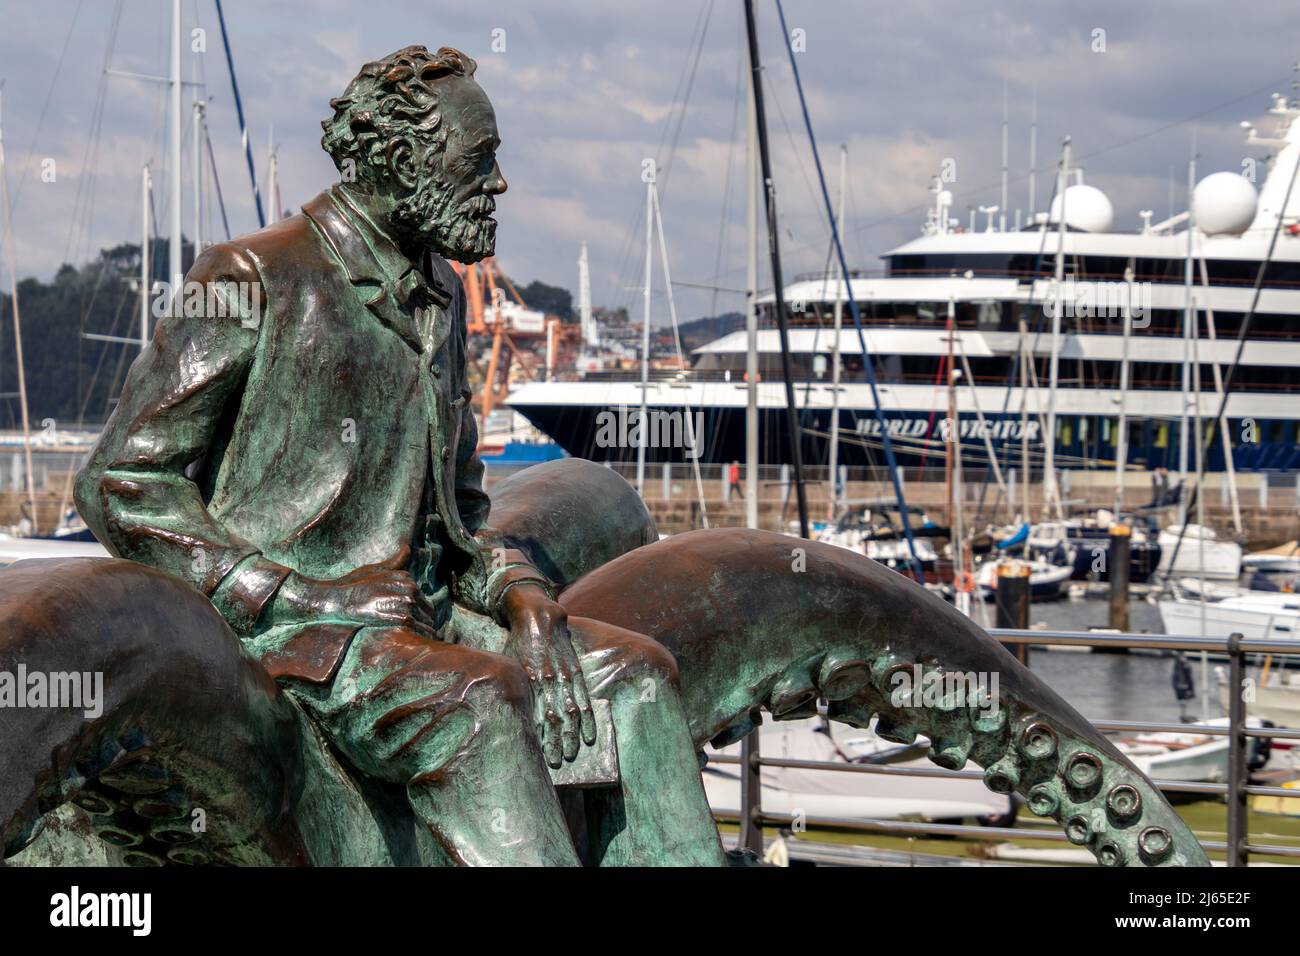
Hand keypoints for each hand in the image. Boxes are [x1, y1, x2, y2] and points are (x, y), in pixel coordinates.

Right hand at [270, 547, 440, 636]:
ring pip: (427, 622)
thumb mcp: (375, 570)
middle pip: (429, 611)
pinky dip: (420, 637)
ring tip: (414, 641)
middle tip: (414, 634)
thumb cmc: (354, 585)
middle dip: (424, 622)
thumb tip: (407, 548)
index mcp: (406, 579)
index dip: (420, 612)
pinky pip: (420, 630)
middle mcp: (410, 589)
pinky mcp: (401, 618)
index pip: (423, 599)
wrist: (338, 600)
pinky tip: (412, 642)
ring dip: (423, 632)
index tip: (414, 621)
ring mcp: (406, 603)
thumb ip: (395, 562)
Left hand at [501, 583, 595, 766]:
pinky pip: (584, 699)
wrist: (537, 618)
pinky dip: (588, 719)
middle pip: (556, 719)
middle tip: (558, 762)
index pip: (537, 717)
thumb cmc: (518, 646)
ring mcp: (564, 677)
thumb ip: (518, 691)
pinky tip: (589, 735)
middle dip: (558, 743)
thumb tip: (520, 719)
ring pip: (572, 712)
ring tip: (573, 753)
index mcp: (530, 683)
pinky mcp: (576, 672)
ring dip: (573, 735)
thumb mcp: (512, 667)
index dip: (541, 739)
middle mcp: (548, 682)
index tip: (542, 759)